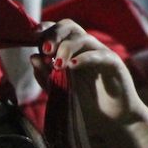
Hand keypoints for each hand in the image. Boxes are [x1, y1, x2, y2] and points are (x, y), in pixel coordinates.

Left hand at [32, 18, 147, 127]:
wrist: (111, 121)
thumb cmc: (86, 104)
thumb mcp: (60, 90)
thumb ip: (45, 76)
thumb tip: (33, 57)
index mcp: (71, 50)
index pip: (58, 30)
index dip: (46, 28)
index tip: (33, 35)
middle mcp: (85, 48)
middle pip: (70, 26)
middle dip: (55, 34)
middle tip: (45, 49)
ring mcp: (100, 54)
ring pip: (83, 38)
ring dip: (67, 48)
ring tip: (58, 64)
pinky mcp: (114, 64)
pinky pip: (100, 55)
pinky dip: (85, 58)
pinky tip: (72, 66)